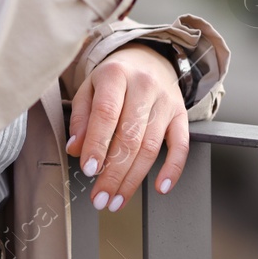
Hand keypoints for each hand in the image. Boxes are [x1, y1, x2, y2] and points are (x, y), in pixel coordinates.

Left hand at [64, 42, 188, 210]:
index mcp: (116, 75)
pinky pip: (181, 145)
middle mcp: (144, 86)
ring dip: (134, 179)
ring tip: (117, 200)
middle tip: (100, 198)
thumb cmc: (114, 79)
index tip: (88, 170)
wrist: (148, 58)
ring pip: (151, 146)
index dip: (97, 144)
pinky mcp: (181, 114)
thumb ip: (81, 118)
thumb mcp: (90, 89)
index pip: (106, 113)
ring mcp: (166, 101)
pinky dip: (173, 169)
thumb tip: (76, 148)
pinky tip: (160, 188)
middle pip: (130, 136)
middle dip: (114, 173)